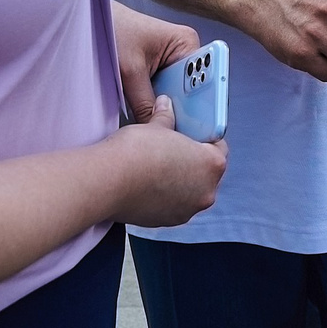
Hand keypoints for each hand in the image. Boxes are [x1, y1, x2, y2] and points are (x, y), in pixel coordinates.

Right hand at [101, 95, 226, 227]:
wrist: (108, 182)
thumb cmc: (136, 152)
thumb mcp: (156, 126)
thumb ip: (166, 117)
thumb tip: (165, 105)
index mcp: (212, 165)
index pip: (219, 149)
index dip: (204, 140)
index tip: (190, 136)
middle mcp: (207, 191)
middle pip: (205, 173)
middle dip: (191, 163)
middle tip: (172, 151)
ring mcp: (187, 210)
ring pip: (189, 191)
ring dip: (178, 182)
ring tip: (157, 169)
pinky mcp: (167, 222)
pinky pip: (172, 205)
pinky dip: (164, 197)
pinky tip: (147, 186)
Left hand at [112, 2, 200, 122]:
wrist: (88, 20)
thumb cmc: (113, 29)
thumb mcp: (130, 70)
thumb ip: (145, 102)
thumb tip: (157, 130)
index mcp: (187, 44)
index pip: (205, 78)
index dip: (204, 104)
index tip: (200, 129)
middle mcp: (184, 53)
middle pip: (191, 91)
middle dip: (181, 110)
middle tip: (173, 130)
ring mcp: (170, 63)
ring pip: (175, 95)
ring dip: (165, 108)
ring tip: (156, 122)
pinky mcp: (157, 70)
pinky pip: (162, 93)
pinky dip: (154, 103)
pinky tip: (147, 113)